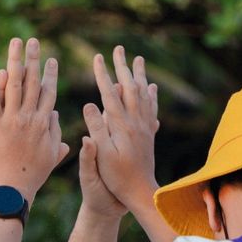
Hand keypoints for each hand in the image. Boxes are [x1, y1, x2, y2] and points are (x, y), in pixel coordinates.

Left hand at [0, 37, 68, 202]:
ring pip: (13, 84)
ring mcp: (11, 121)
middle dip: (34, 59)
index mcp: (44, 125)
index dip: (50, 75)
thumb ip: (56, 135)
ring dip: (14, 60)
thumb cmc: (31, 178)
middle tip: (33, 41)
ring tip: (14, 42)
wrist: (11, 191)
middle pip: (32, 83)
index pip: (49, 94)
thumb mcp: (50, 157)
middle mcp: (29, 119)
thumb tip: (56, 115)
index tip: (51, 60)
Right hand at [82, 45, 159, 213]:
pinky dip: (151, 95)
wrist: (140, 193)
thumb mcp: (101, 156)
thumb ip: (96, 129)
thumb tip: (89, 105)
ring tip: (138, 60)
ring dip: (139, 75)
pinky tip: (152, 88)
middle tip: (119, 49)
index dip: (103, 74)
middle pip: (129, 88)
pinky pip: (151, 108)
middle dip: (123, 67)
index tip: (97, 57)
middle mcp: (135, 122)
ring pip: (143, 94)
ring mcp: (144, 127)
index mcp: (121, 126)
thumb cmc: (117, 178)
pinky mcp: (149, 135)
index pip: (110, 94)